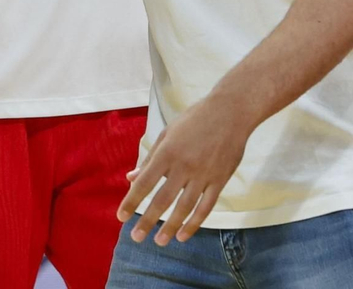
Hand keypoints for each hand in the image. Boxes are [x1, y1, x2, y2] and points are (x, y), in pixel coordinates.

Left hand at [119, 94, 251, 245]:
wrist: (230, 112)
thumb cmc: (195, 120)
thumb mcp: (167, 133)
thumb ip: (150, 158)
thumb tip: (131, 178)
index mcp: (167, 152)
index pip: (145, 183)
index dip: (131, 201)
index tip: (121, 217)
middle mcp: (183, 166)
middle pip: (162, 200)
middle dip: (147, 221)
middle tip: (136, 237)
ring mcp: (203, 175)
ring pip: (184, 208)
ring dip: (170, 227)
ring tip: (159, 241)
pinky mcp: (219, 180)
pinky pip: (205, 207)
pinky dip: (194, 223)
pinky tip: (183, 235)